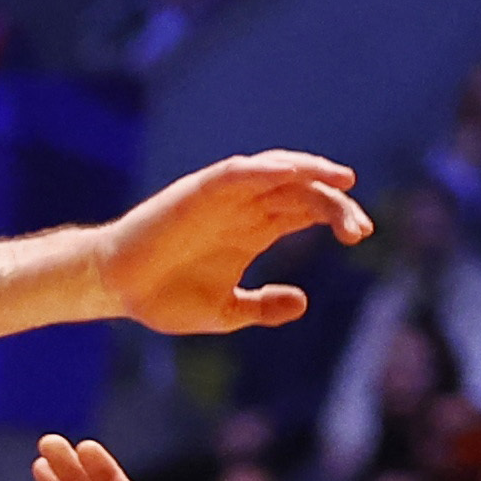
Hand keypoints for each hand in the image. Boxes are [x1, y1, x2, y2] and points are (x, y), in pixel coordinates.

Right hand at [90, 151, 366, 335]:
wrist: (118, 287)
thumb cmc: (165, 297)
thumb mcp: (225, 311)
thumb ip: (263, 306)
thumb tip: (303, 302)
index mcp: (256, 230)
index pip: (308, 211)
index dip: (338, 216)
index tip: (362, 234)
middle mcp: (246, 207)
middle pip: (302, 192)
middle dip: (335, 204)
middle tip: (360, 227)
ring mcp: (225, 196)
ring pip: (277, 172)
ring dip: (310, 171)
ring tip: (342, 180)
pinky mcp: (200, 190)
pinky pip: (239, 171)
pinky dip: (265, 168)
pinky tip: (290, 173)